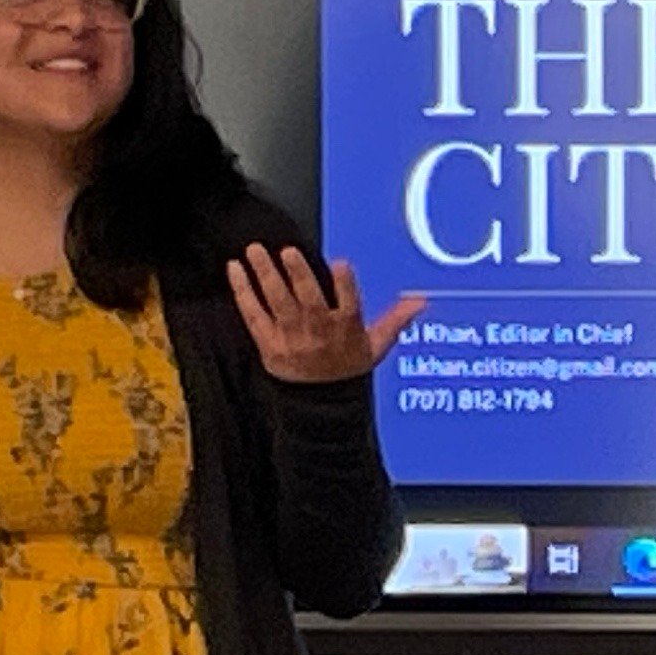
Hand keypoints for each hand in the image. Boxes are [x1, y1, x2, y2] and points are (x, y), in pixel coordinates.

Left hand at [227, 243, 424, 383]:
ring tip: (255, 251)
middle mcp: (318, 332)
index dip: (345, 285)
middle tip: (288, 251)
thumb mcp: (376, 346)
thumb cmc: (348, 369)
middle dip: (298, 275)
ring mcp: (291, 338)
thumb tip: (420, 301)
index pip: (348, 305)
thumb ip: (395, 319)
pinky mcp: (268, 343)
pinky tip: (235, 269)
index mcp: (346, 329)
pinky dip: (242, 291)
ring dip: (265, 275)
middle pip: (308, 300)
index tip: (340, 263)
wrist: (322, 404)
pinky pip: (252, 313)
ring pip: (277, 302)